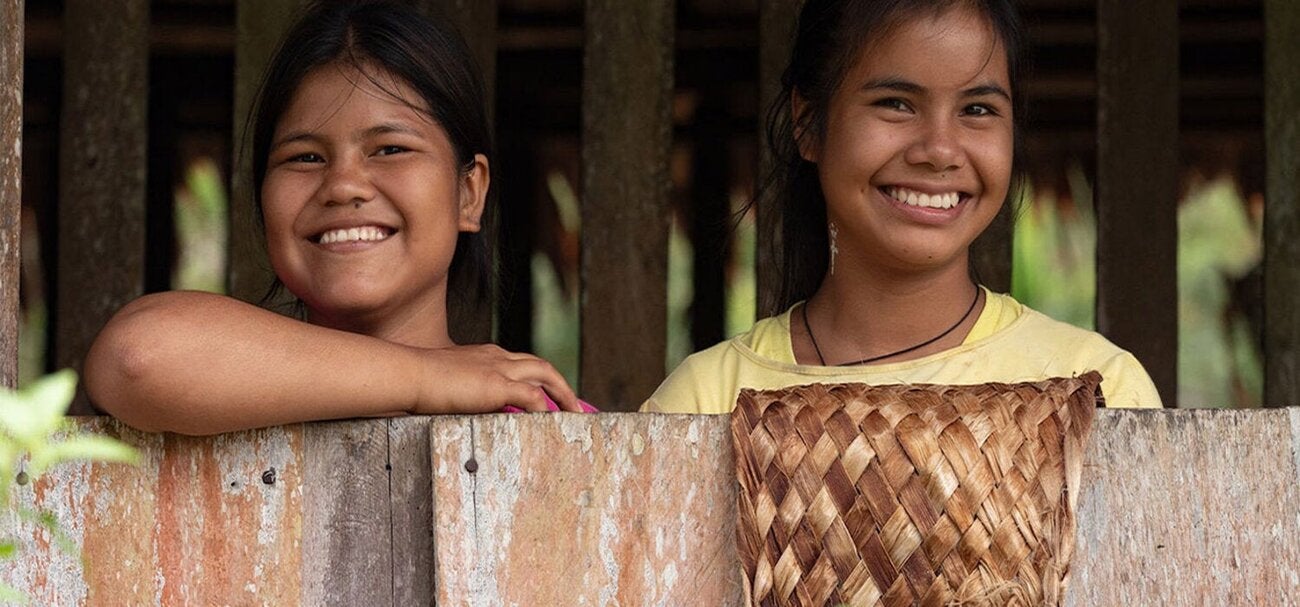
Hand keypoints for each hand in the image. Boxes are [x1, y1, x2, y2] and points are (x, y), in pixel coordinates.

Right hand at [412, 344, 580, 413]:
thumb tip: (464, 408)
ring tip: (575, 414)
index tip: (547, 395)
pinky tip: (553, 421)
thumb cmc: (416, 382)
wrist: (407, 375)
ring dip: (563, 393)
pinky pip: (533, 396)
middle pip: (540, 365)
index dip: (538, 378)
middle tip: (574, 405)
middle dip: (560, 385)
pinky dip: (546, 408)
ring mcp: (498, 369)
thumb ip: (461, 393)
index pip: (521, 363)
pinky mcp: (496, 385)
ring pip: (545, 373)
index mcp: (484, 355)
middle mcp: (496, 357)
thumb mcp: (446, 384)